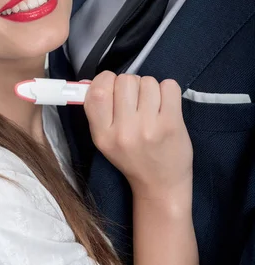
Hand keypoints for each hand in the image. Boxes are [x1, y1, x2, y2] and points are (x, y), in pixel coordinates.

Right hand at [83, 72, 192, 200]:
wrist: (160, 185)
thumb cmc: (131, 157)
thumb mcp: (105, 140)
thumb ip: (98, 110)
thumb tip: (92, 80)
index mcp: (103, 135)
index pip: (98, 90)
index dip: (106, 80)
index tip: (113, 87)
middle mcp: (124, 131)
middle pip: (125, 80)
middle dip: (131, 85)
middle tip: (136, 102)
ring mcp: (149, 127)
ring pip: (147, 81)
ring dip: (150, 88)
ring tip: (151, 106)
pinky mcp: (172, 124)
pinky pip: (169, 86)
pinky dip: (168, 90)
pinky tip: (166, 105)